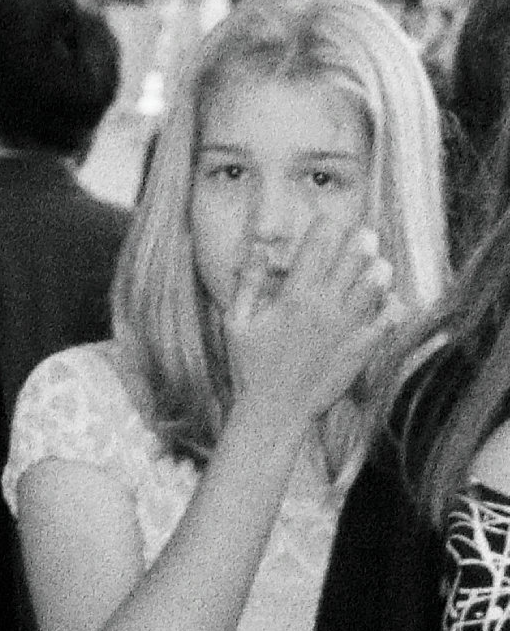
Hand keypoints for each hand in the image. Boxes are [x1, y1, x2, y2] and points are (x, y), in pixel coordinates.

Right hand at [224, 219, 405, 426]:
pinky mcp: (363, 348)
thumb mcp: (236, 321)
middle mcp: (326, 307)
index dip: (325, 226)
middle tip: (362, 233)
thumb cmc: (249, 366)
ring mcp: (349, 327)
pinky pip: (390, 317)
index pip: (316, 247)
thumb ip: (248, 283)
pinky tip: (387, 299)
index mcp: (294, 296)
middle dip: (361, 239)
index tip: (327, 219)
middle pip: (354, 258)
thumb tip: (258, 249)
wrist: (276, 410)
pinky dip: (393, 303)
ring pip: (376, 282)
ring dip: (378, 267)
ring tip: (375, 262)